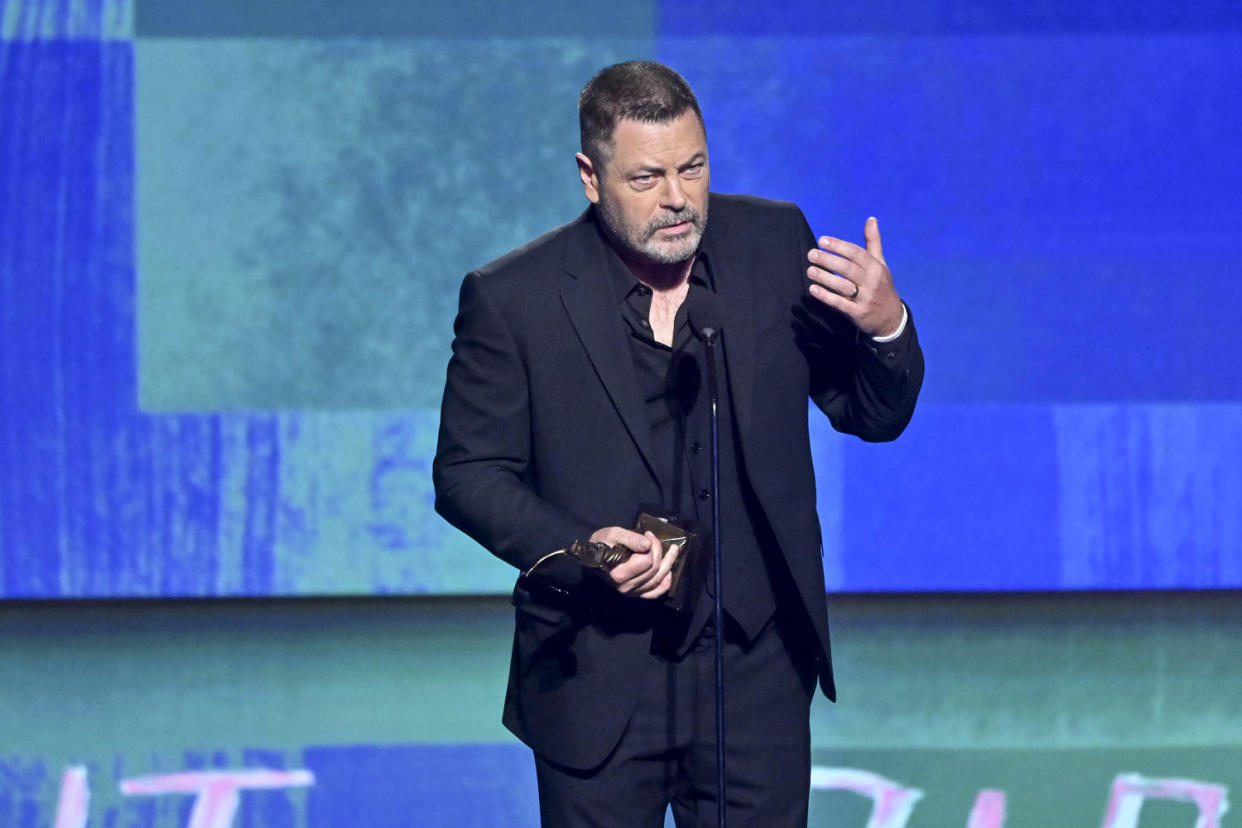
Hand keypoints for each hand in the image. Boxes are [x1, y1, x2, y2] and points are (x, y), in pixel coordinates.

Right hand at [589, 526, 679, 599]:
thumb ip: (630, 538)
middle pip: (654, 569)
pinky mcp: (635, 594)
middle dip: (659, 551)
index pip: (647, 561)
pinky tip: (669, 572)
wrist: (591, 558)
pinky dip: (665, 583)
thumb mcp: (612, 535)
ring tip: (672, 550)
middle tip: (654, 539)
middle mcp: (626, 587)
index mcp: (618, 573)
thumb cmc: (600, 544)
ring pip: (657, 580)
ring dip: (668, 564)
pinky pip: (655, 593)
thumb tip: (647, 544)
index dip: (652, 545)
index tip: (648, 534)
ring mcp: (631, 593)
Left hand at [806, 217, 903, 337]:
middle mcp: (872, 281)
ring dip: (825, 277)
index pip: (856, 253)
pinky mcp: (858, 313)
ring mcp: (865, 298)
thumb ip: (873, 242)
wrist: (891, 317)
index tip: (821, 240)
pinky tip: (813, 289)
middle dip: (828, 260)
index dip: (838, 246)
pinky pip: (840, 304)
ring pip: (843, 286)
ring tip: (810, 270)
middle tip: (811, 254)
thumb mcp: (880, 264)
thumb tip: (871, 219)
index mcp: (876, 267)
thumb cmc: (881, 286)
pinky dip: (826, 296)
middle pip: (847, 268)